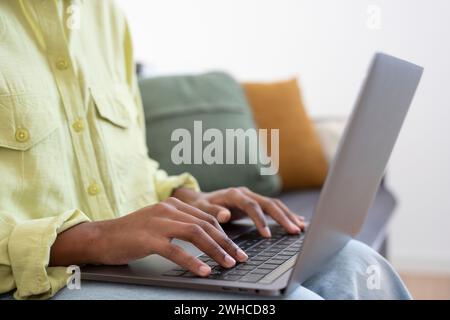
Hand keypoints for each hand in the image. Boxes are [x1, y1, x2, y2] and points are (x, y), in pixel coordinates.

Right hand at [50, 197, 247, 276]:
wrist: (101, 237)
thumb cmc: (131, 234)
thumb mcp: (158, 223)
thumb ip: (179, 225)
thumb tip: (204, 237)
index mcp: (173, 206)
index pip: (206, 217)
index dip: (224, 233)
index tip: (235, 248)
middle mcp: (168, 210)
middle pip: (205, 224)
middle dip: (226, 242)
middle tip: (239, 257)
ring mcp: (158, 223)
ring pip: (195, 234)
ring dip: (215, 250)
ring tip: (228, 264)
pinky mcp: (148, 239)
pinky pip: (175, 250)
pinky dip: (192, 261)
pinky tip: (203, 271)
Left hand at [172, 187, 305, 237]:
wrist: (200, 199)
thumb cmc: (200, 206)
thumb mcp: (202, 209)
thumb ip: (214, 212)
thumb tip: (226, 215)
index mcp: (234, 194)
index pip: (252, 206)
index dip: (261, 220)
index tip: (267, 235)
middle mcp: (246, 193)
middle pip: (269, 203)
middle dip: (283, 217)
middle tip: (295, 231)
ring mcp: (252, 197)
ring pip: (274, 204)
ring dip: (288, 215)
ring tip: (301, 227)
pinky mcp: (256, 202)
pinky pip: (274, 207)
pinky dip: (286, 214)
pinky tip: (298, 221)